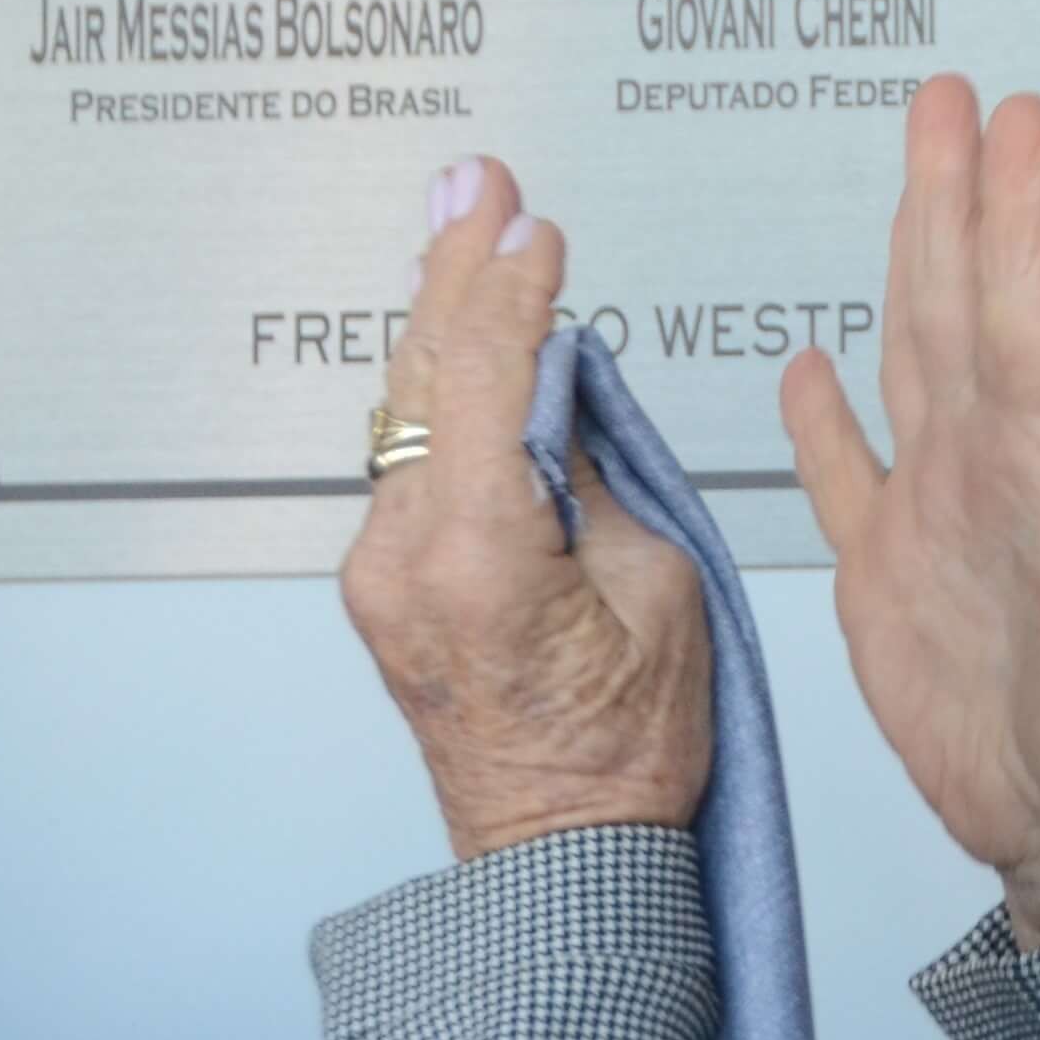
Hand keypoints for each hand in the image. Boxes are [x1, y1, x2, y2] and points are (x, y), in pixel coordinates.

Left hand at [342, 160, 713, 859]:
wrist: (563, 858)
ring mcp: (382, 574)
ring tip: (466, 226)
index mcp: (478, 555)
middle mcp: (404, 558)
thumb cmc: (625, 751)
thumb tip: (557, 381)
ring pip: (408, 411)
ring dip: (442, 320)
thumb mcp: (656, 584)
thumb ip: (596, 470)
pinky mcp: (387, 583)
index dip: (511, 286)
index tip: (536, 226)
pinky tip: (466, 341)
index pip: (486, 376)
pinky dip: (442, 390)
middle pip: (425, 377)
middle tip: (475, 181)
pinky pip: (410, 457)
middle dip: (453, 268)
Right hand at [781, 79, 1039, 943]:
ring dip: (908, 257)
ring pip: (909, 355)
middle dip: (955, 195)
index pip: (1029, 323)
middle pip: (962, 306)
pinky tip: (807, 364)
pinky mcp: (881, 577)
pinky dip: (820, 423)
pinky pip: (843, 478)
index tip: (1017, 120)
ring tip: (914, 164)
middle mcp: (990, 471)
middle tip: (953, 94)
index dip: (1018, 221)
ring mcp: (933, 514)